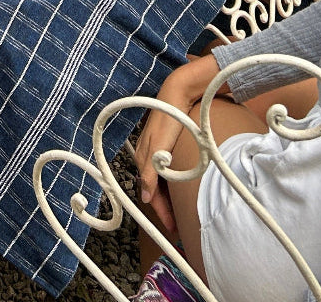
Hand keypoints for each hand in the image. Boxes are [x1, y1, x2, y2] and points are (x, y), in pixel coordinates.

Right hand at [133, 55, 219, 222]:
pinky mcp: (161, 144)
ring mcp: (152, 149)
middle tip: (178, 223)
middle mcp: (144, 155)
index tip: (173, 228)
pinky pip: (162, 170)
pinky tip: (177, 185)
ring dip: (167, 195)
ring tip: (179, 209)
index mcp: (141, 158)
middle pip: (153, 187)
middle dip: (164, 206)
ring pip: (158, 179)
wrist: (177, 92)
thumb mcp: (159, 147)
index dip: (161, 211)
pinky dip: (169, 182)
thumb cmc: (169, 119)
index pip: (150, 193)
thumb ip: (150, 172)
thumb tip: (143, 198)